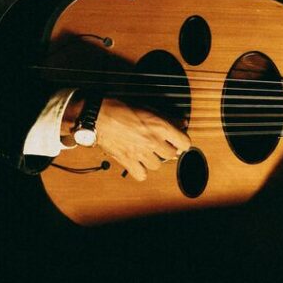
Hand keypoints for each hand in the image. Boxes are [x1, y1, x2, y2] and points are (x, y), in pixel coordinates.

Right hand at [65, 96, 191, 181]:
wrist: (97, 115)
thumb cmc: (120, 108)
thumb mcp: (147, 108)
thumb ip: (167, 117)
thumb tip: (182, 122)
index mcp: (160, 127)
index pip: (185, 143)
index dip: (182, 141)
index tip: (177, 140)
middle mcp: (152, 141)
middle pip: (171, 155)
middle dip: (167, 150)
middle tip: (159, 144)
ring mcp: (140, 153)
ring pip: (157, 166)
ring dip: (154, 160)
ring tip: (146, 152)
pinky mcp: (127, 161)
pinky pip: (141, 175)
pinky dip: (140, 171)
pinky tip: (138, 163)